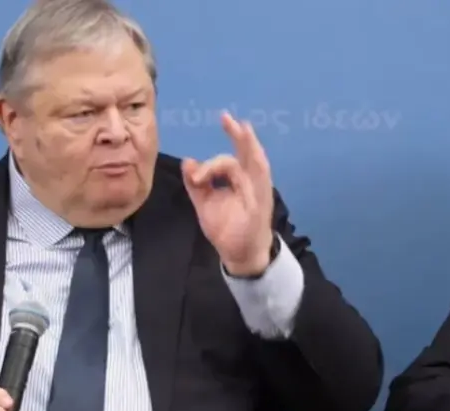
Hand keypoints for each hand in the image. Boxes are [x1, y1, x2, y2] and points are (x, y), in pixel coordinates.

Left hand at [182, 112, 274, 276]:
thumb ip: (196, 184)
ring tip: (242, 128)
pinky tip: (254, 153)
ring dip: (250, 145)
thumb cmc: (226, 229)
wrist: (240, 254)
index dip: (211, 161)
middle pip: (246, 154)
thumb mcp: (205, 204)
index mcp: (237, 181)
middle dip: (238, 135)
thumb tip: (187, 161)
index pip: (228, 160)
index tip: (192, 170)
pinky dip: (258, 166)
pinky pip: (262, 181)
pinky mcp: (261, 203)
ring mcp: (259, 191)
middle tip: (226, 117)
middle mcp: (250, 182)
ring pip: (256, 163)